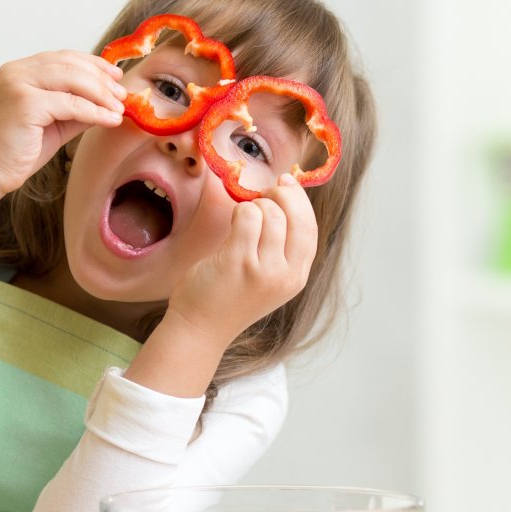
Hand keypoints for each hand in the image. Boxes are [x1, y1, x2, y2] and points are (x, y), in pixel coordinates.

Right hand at [0, 50, 125, 195]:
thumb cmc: (17, 150)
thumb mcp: (54, 122)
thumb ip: (77, 107)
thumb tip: (110, 100)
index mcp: (19, 71)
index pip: (63, 57)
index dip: (93, 64)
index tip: (115, 76)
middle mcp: (16, 71)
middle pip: (70, 64)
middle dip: (101, 79)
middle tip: (122, 95)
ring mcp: (18, 84)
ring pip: (72, 79)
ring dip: (101, 94)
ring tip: (119, 108)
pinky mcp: (24, 103)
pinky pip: (70, 104)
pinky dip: (94, 111)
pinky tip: (109, 120)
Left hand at [167, 175, 319, 347]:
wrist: (201, 327)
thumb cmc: (229, 296)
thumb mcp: (268, 278)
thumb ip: (281, 247)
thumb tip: (286, 196)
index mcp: (296, 278)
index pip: (310, 229)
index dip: (300, 202)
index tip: (287, 183)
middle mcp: (285, 275)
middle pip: (297, 217)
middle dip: (281, 196)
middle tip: (262, 194)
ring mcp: (263, 269)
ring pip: (270, 213)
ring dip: (254, 206)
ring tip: (242, 218)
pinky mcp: (238, 261)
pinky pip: (246, 216)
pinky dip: (239, 211)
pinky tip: (232, 222)